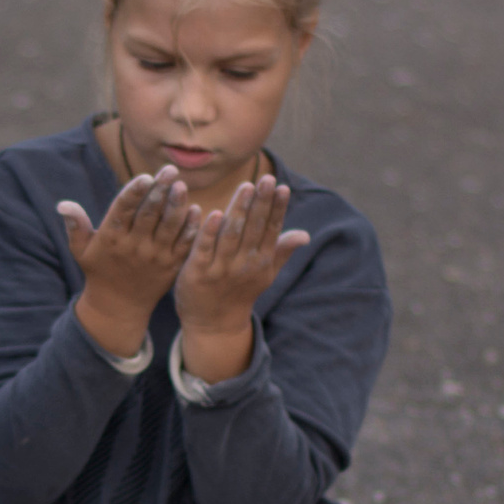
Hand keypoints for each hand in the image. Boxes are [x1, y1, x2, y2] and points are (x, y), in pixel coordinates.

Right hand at [59, 164, 196, 355]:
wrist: (119, 306)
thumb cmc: (99, 271)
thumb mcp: (81, 251)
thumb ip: (75, 226)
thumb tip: (63, 205)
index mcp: (111, 238)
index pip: (124, 211)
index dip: (134, 193)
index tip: (145, 177)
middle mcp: (134, 246)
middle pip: (149, 214)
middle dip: (160, 190)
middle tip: (170, 170)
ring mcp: (154, 257)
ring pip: (168, 227)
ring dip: (177, 205)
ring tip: (181, 185)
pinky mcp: (171, 265)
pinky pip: (183, 244)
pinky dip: (190, 227)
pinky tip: (196, 210)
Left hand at [174, 176, 306, 382]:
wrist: (214, 325)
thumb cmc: (239, 292)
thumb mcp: (265, 274)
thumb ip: (282, 251)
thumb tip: (305, 234)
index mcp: (262, 261)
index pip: (271, 229)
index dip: (277, 208)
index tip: (282, 187)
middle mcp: (244, 264)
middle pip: (254, 228)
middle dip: (261, 203)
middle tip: (266, 178)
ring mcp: (221, 268)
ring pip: (231, 234)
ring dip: (240, 210)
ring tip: (246, 187)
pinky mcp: (198, 272)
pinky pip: (205, 248)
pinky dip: (210, 231)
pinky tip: (216, 212)